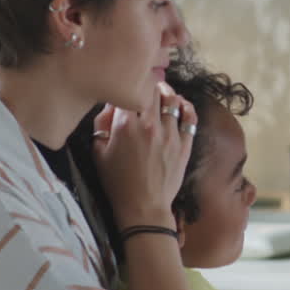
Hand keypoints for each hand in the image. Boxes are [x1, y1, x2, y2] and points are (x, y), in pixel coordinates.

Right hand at [91, 81, 197, 228]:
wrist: (143, 206)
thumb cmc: (118, 182)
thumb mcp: (99, 152)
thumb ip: (102, 124)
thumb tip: (110, 104)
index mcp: (126, 126)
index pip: (129, 91)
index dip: (128, 85)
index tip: (126, 85)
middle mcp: (150, 125)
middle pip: (153, 90)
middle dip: (148, 84)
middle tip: (145, 84)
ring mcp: (170, 134)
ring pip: (173, 100)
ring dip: (167, 92)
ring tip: (162, 92)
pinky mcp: (185, 144)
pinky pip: (190, 118)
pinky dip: (186, 107)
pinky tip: (181, 104)